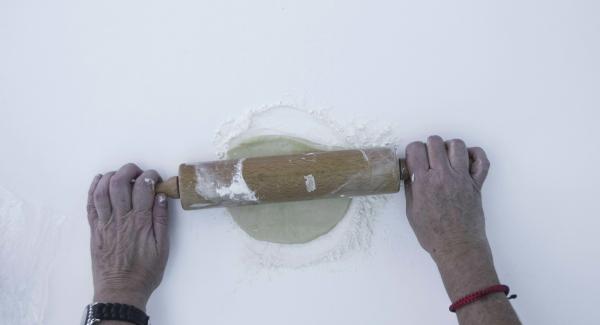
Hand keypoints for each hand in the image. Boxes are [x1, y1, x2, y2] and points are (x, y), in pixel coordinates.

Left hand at [87, 163, 168, 310]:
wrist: (120, 291)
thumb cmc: (145, 272)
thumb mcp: (163, 247)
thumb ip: (161, 220)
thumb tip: (161, 196)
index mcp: (141, 222)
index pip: (143, 187)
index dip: (150, 176)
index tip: (155, 178)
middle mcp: (121, 218)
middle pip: (120, 183)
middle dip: (128, 170)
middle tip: (137, 171)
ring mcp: (105, 223)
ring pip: (102, 190)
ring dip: (110, 177)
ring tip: (120, 175)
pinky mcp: (94, 229)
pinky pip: (90, 204)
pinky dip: (93, 188)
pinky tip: (99, 181)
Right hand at [404, 136, 519, 323]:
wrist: (458, 247)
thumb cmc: (434, 235)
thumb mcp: (412, 212)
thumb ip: (411, 189)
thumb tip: (410, 174)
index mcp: (424, 183)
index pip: (415, 149)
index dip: (412, 151)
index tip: (413, 158)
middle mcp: (443, 176)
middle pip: (434, 142)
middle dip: (428, 146)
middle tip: (427, 157)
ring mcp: (462, 178)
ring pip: (457, 145)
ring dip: (448, 147)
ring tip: (445, 157)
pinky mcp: (476, 184)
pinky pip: (481, 160)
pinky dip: (475, 154)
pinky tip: (466, 159)